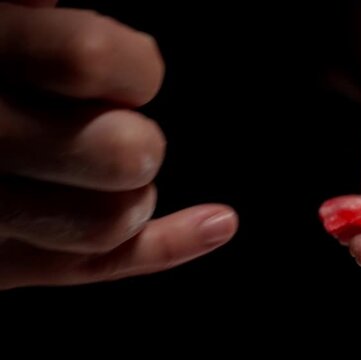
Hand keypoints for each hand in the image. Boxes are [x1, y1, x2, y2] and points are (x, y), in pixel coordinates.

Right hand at [0, 1, 237, 289]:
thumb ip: (16, 15)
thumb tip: (53, 5)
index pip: (89, 59)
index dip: (133, 62)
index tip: (128, 67)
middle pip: (119, 154)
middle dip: (138, 133)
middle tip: (114, 121)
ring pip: (110, 223)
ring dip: (138, 190)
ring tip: (111, 162)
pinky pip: (89, 267)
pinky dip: (167, 246)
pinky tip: (220, 222)